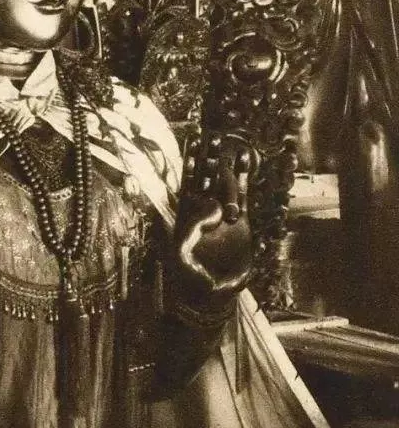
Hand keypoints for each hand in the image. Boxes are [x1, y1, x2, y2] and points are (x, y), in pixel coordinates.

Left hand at [171, 132, 254, 301]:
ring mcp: (223, 215)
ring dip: (226, 163)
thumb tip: (212, 209)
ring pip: (225, 183)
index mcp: (185, 214)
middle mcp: (203, 211)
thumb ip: (191, 231)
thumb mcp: (181, 255)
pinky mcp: (241, 222)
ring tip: (229, 142)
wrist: (212, 293)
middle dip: (208, 157)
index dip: (191, 164)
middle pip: (206, 177)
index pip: (188, 182)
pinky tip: (246, 161)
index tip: (193, 142)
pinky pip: (243, 196)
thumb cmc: (190, 276)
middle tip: (212, 135)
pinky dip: (244, 178)